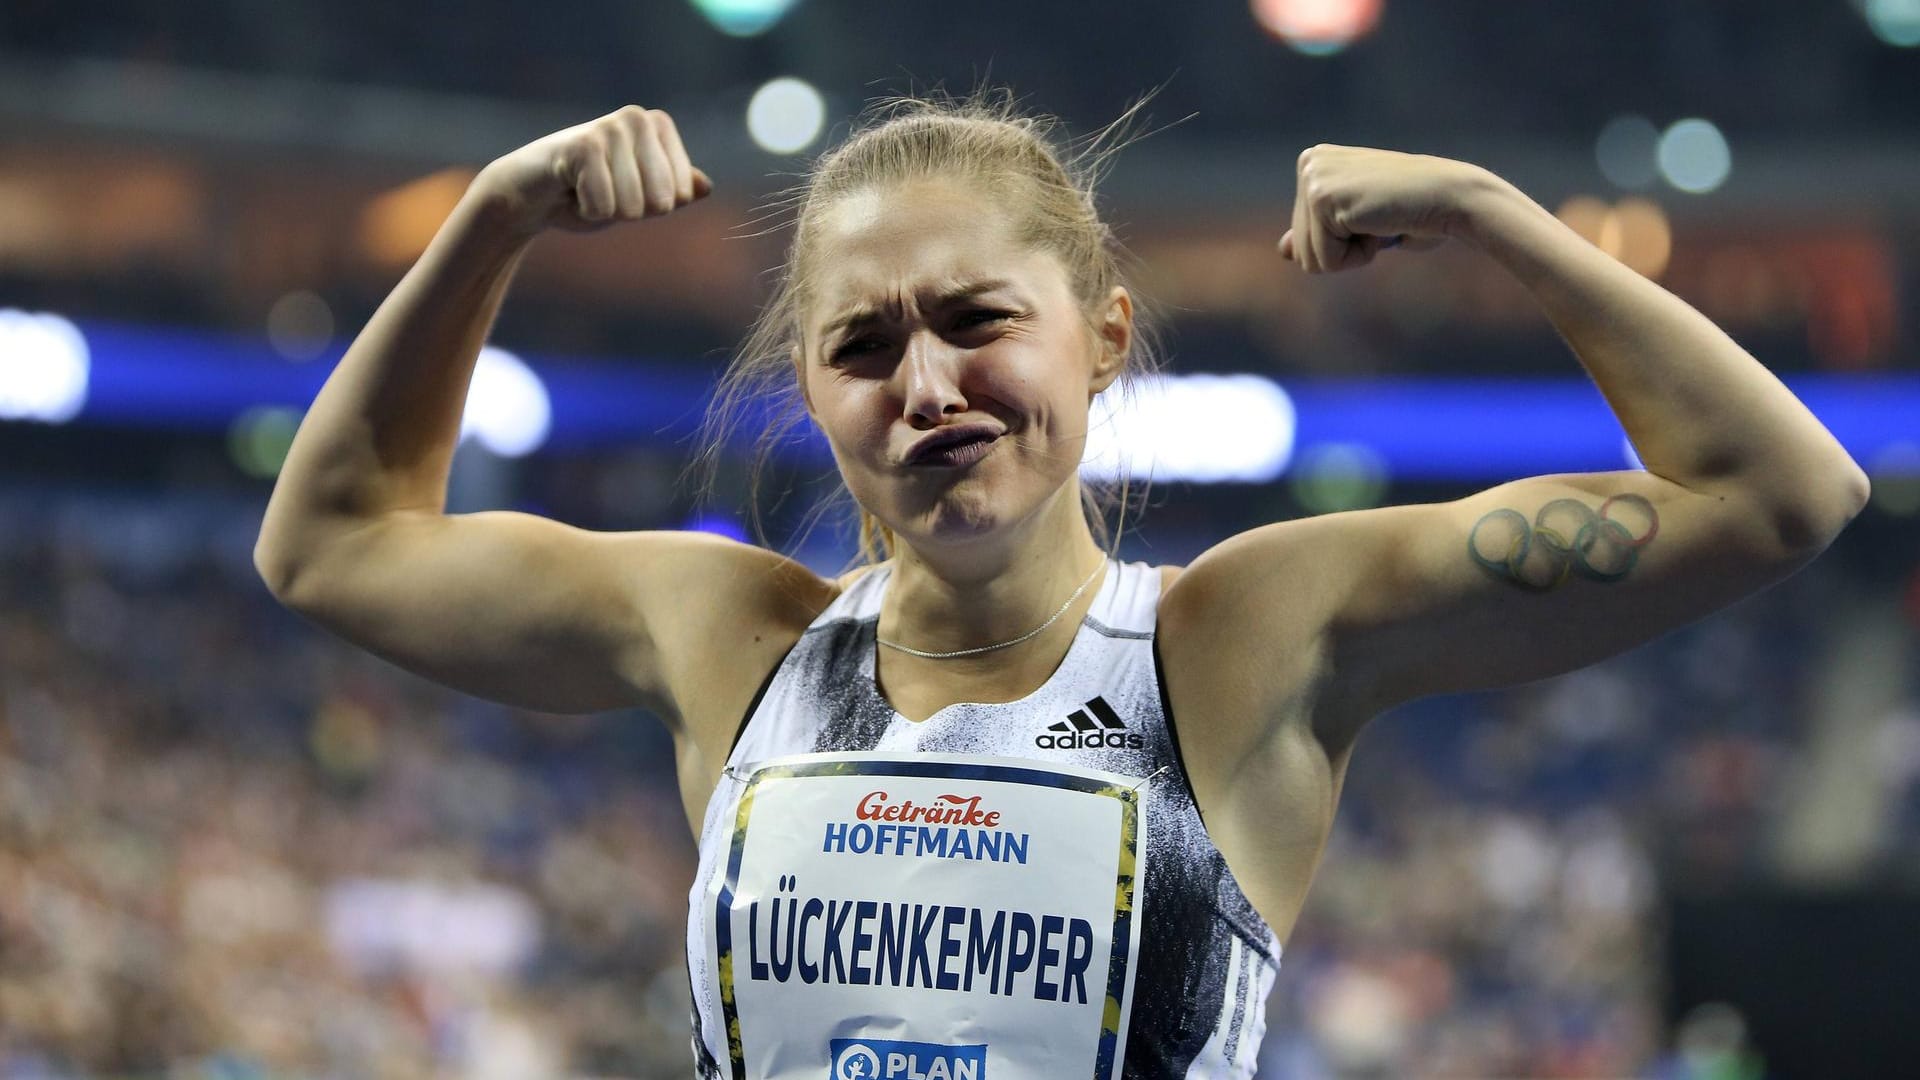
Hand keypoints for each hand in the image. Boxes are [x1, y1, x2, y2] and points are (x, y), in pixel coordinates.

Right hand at [469, 105, 712, 238]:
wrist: (530, 194)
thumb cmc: (588, 193)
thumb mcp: (639, 195)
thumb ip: (673, 188)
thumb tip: (705, 186)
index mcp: (659, 126)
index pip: (682, 195)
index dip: (652, 207)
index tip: (623, 189)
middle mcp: (638, 118)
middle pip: (662, 202)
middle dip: (630, 210)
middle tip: (602, 190)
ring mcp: (610, 128)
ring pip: (633, 206)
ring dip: (606, 210)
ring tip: (584, 188)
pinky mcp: (584, 145)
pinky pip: (605, 205)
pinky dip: (587, 211)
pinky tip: (570, 190)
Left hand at [1278, 145, 1487, 273]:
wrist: (1450, 197)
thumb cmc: (1413, 211)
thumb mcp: (1356, 225)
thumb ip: (1317, 233)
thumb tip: (1283, 251)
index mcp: (1315, 163)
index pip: (1303, 236)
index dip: (1342, 241)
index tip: (1372, 215)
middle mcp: (1309, 163)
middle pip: (1300, 249)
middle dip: (1343, 249)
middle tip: (1378, 219)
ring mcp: (1313, 178)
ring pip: (1309, 258)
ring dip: (1351, 253)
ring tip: (1379, 221)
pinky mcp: (1321, 197)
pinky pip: (1326, 260)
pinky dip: (1357, 255)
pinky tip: (1380, 224)